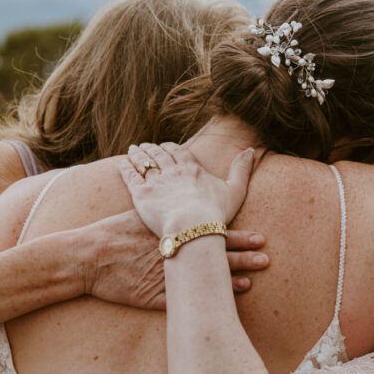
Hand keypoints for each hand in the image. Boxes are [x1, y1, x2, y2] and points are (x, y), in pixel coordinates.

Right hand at [78, 210, 269, 309]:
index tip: (260, 236)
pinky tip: (220, 302)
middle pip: (215, 254)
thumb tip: (179, 206)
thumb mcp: (141, 215)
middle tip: (266, 254)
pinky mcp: (156, 296)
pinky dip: (205, 299)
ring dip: (231, 277)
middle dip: (243, 254)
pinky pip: (186, 299)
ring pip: (205, 277)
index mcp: (173, 232)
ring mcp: (168, 275)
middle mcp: (175, 252)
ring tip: (256, 277)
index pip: (212, 234)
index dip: (237, 236)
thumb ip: (163, 213)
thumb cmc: (113, 233)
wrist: (89, 256)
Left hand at [119, 142, 254, 236]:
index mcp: (192, 168)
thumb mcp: (235, 190)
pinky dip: (126, 168)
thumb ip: (242, 169)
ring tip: (133, 149)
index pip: (179, 152)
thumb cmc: (216, 213)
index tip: (166, 146)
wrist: (193, 228)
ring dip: (138, 154)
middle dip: (152, 148)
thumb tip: (251, 150)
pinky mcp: (141, 194)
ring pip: (144, 162)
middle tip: (145, 145)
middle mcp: (172, 171)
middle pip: (159, 154)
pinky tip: (122, 164)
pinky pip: (130, 177)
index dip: (172, 148)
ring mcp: (156, 181)